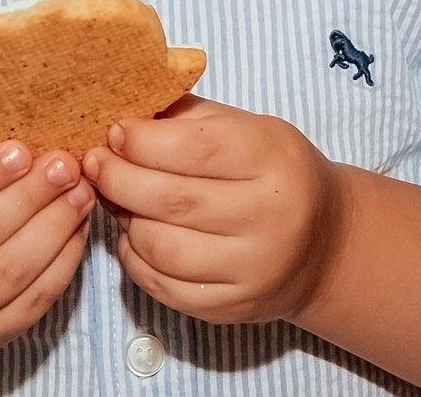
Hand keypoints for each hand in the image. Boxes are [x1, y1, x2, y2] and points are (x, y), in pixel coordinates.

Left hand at [82, 97, 344, 325]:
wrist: (325, 245)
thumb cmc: (274, 172)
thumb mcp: (246, 127)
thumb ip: (187, 117)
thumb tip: (122, 113)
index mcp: (274, 159)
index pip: (196, 149)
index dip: (144, 141)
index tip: (115, 132)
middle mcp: (269, 217)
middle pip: (172, 201)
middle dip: (119, 179)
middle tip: (95, 163)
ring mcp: (252, 269)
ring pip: (161, 248)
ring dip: (125, 219)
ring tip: (117, 198)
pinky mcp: (233, 307)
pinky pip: (163, 286)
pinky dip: (135, 258)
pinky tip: (134, 234)